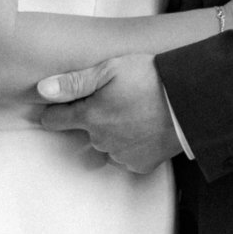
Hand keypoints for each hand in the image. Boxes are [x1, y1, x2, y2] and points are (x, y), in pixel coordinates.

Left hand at [34, 53, 180, 173]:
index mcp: (91, 115)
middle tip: (118, 100)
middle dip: (95, 118)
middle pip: (86, 131)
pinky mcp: (141, 164)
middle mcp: (101, 139)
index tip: (61, 107)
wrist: (190, 102)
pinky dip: (133, 146)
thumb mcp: (111, 69)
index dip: (56, 112)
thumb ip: (74, 82)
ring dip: (115, 132)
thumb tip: (42, 90)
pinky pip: (128, 157)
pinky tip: (146, 130)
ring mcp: (121, 154)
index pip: (56, 120)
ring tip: (136, 112)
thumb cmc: (152, 79)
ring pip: (107, 144)